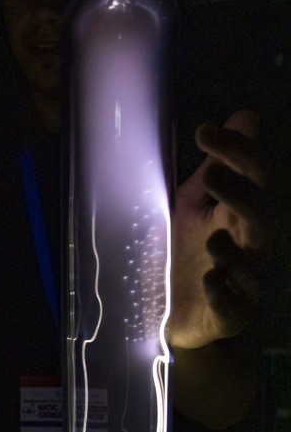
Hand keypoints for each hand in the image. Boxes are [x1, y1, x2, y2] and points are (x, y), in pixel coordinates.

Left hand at [168, 109, 271, 349]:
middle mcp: (249, 247)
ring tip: (212, 239)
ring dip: (233, 251)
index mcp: (240, 215)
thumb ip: (216, 167)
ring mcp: (242, 285)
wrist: (171, 315)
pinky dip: (223, 294)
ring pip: (252, 268)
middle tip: (211, 175)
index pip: (253, 177)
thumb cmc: (185, 252)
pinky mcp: (229, 317)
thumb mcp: (193, 205)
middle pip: (261, 218)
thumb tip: (246, 115)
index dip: (236, 151)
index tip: (204, 131)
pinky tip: (209, 280)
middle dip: (241, 195)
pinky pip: (233, 308)